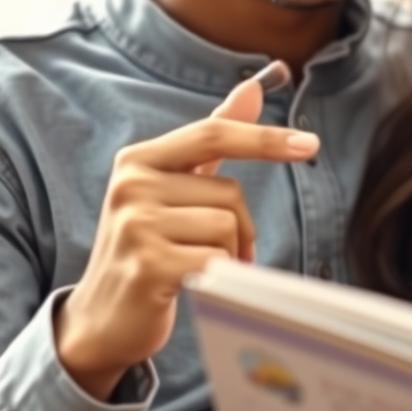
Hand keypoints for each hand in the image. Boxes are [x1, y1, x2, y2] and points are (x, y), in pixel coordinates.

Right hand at [54, 62, 315, 399]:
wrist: (100, 321)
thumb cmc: (147, 248)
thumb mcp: (174, 188)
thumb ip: (213, 141)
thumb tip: (253, 88)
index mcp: (139, 159)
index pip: (214, 134)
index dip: (265, 138)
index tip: (311, 144)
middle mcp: (131, 184)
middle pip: (230, 192)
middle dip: (239, 226)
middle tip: (217, 251)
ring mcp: (136, 224)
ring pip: (227, 227)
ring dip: (229, 254)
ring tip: (198, 268)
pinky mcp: (148, 265)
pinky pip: (218, 259)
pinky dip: (220, 275)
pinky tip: (194, 284)